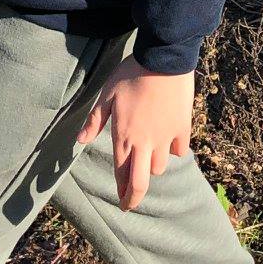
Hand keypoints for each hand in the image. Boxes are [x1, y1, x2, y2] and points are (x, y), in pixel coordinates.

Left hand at [76, 59, 193, 212]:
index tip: (121, 203)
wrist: (164, 59)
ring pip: (160, 167)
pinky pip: (179, 150)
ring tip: (146, 160)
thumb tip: (79, 142)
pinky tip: (168, 143)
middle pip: (141, 183)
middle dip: (134, 198)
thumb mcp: (106, 94)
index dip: (121, 192)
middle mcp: (145, 143)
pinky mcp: (183, 128)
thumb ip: (94, 120)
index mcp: (124, 137)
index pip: (122, 174)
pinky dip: (173, 151)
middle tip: (129, 204)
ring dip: (152, 167)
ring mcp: (166, 137)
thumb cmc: (131, 74)